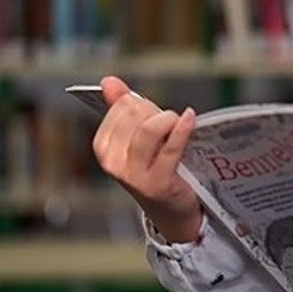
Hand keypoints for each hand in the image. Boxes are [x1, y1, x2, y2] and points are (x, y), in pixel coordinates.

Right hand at [90, 75, 201, 241]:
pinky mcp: (157, 182)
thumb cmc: (156, 168)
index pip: (122, 107)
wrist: (172, 210)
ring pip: (150, 128)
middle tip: (170, 124)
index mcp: (103, 147)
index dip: (143, 105)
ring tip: (180, 124)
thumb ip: (122, 108)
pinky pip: (170, 146)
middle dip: (157, 112)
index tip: (154, 114)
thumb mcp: (137, 137)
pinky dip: (182, 128)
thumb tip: (108, 81)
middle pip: (137, 116)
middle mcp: (112, 162)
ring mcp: (133, 175)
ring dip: (170, 120)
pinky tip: (190, 118)